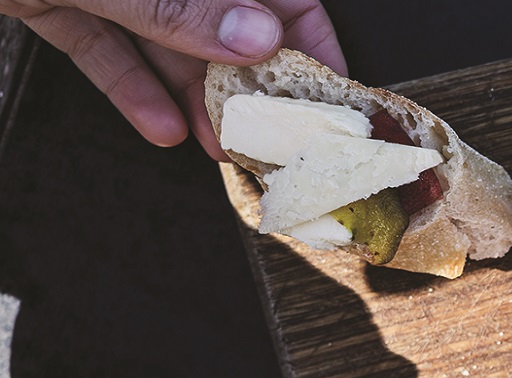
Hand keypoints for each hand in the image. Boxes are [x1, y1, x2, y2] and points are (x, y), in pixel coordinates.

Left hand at [4, 0, 345, 159]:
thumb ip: (179, 5)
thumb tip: (258, 36)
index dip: (307, 38)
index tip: (328, 95)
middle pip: (221, 17)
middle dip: (246, 82)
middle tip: (272, 139)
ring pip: (165, 39)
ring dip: (192, 97)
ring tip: (222, 149)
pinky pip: (102, 44)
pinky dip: (127, 87)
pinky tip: (157, 129)